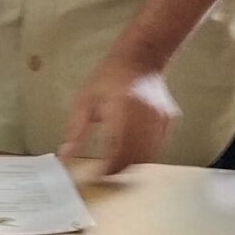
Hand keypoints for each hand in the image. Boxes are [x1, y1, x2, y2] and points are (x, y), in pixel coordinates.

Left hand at [59, 53, 177, 175]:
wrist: (141, 58)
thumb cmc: (109, 77)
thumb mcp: (85, 101)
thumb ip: (75, 131)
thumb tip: (65, 156)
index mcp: (124, 109)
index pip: (117, 150)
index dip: (107, 169)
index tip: (96, 176)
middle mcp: (147, 116)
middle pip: (134, 157)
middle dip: (119, 170)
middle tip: (104, 175)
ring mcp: (161, 119)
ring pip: (148, 156)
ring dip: (131, 164)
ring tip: (116, 166)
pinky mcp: (169, 121)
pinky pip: (157, 146)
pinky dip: (144, 153)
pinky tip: (131, 150)